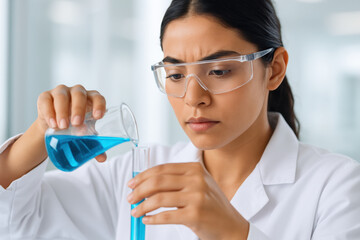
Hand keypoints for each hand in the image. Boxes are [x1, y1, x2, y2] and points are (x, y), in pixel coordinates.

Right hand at [36, 84, 106, 161]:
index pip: (98, 97)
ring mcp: (61, 92)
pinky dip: (49, 112)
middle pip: (79, 94)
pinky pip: (46, 100)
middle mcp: (77, 93)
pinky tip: (52, 124)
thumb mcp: (86, 135)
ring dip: (62, 111)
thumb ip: (94, 146)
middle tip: (77, 124)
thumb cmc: (76, 127)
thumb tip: (102, 159)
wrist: (54, 126)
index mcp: (91, 99)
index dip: (99, 104)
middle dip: (78, 108)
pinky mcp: (45, 97)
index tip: (98, 116)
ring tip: (63, 127)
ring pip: (62, 96)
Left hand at [127, 162, 248, 239]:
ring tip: (135, 212)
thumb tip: (144, 184)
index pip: (161, 169)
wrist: (230, 225)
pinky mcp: (196, 215)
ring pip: (159, 199)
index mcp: (195, 169)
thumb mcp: (197, 185)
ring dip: (142, 206)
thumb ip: (176, 181)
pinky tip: (147, 220)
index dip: (142, 176)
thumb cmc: (210, 205)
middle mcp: (196, 180)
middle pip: (157, 182)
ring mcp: (197, 197)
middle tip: (130, 199)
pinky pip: (165, 216)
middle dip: (138, 190)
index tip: (131, 184)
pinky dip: (152, 219)